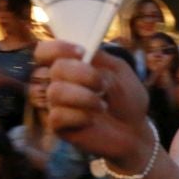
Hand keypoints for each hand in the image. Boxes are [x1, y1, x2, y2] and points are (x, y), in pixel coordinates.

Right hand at [38, 40, 152, 169]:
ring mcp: (56, 105)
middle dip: (83, 74)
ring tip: (102, 104)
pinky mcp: (58, 126)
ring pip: (55, 92)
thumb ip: (101, 60)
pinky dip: (79, 116)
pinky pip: (57, 116)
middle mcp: (58, 83)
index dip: (58, 48)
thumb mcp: (120, 72)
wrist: (134, 130)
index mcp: (69, 65)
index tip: (82, 52)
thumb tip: (85, 55)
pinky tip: (91, 119)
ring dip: (84, 96)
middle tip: (102, 84)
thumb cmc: (125, 98)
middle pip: (54, 69)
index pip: (44, 51)